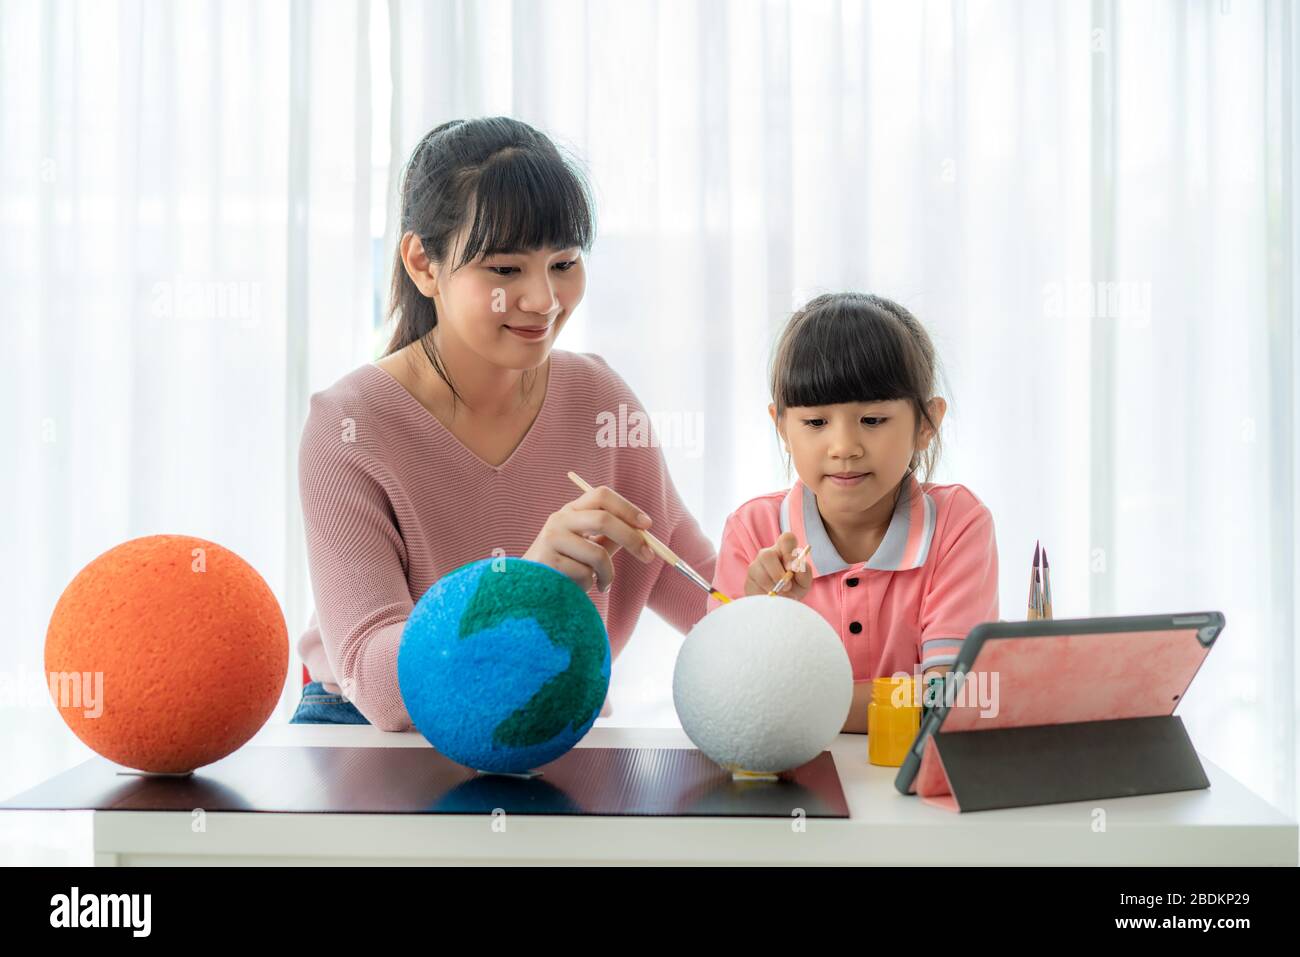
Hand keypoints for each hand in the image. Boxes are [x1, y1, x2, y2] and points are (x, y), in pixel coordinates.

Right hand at [522, 485, 655, 593]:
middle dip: (632, 538)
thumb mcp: (587, 548)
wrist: (528, 590)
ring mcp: (551, 540)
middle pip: (603, 519)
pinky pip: (585, 574)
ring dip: (608, 574)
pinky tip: (577, 588)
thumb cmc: (565, 568)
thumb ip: (609, 538)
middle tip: (649, 556)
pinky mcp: (548, 563)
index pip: (601, 495)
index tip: (647, 525)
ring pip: (598, 554)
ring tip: (602, 584)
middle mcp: (559, 519)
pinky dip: (590, 585)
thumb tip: (642, 534)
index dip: (627, 507)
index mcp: (571, 511)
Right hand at [744, 531, 811, 599]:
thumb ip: (804, 572)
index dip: (790, 551)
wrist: (781, 604)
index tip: (794, 568)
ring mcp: (756, 565)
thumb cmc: (794, 588)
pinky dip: (767, 592)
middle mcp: (769, 554)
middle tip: (787, 586)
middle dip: (778, 572)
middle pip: (768, 555)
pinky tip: (772, 595)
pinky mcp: (750, 579)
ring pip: (761, 572)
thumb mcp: (804, 582)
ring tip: (783, 594)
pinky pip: (756, 584)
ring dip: (773, 585)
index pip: (787, 539)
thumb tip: (797, 565)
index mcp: (785, 550)